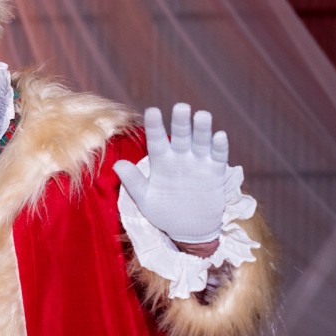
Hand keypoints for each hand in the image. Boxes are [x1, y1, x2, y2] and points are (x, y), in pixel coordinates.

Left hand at [114, 103, 228, 244]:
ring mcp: (199, 164)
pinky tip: (219, 136)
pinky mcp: (215, 173)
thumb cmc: (164, 212)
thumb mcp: (145, 199)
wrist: (188, 229)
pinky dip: (219, 148)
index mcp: (161, 162)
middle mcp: (180, 158)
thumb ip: (133, 182)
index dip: (155, 126)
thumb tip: (117, 165)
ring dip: (202, 130)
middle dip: (181, 122)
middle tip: (181, 107)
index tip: (152, 110)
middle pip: (181, 136)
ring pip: (200, 142)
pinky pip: (218, 157)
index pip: (156, 141)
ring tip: (202, 115)